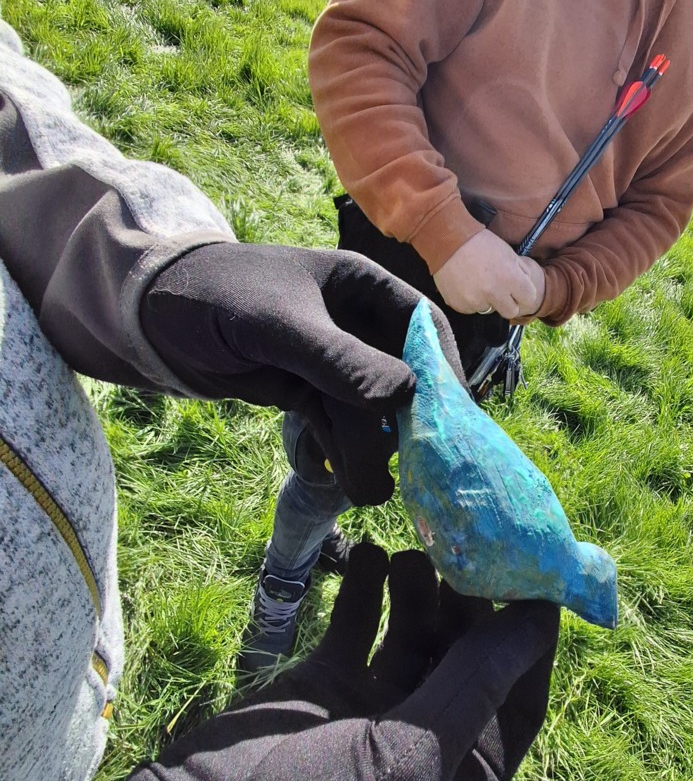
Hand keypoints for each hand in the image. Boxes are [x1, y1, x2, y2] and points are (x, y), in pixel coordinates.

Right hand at [91, 544, 559, 780]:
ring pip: (410, 635)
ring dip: (418, 591)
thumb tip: (541, 619)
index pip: (516, 694)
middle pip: (465, 656)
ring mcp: (368, 711)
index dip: (528, 638)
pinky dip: (363, 589)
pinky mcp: (318, 685)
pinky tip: (368, 552)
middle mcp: (424, 743)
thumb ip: (475, 683)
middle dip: (467, 603)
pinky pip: (353, 627)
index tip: (532, 571)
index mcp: (464, 778)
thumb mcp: (417, 761)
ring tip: (409, 554)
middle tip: (460, 547)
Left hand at [140, 242, 464, 504]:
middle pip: (399, 377)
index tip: (453, 418)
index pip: (422, 328)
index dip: (443, 372)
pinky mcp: (306, 392)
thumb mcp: (280, 325)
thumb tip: (403, 397)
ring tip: (369, 492)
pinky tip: (344, 480)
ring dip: (369, 451)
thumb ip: (339, 361)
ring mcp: (331, 361)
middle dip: (404, 426)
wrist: (153, 315)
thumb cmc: (219, 295)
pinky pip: (336, 425)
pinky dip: (342, 451)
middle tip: (412, 472)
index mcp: (362, 287)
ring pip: (366, 411)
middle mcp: (355, 324)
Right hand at [434, 231, 544, 318]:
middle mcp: (494, 293)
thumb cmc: (480, 243)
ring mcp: (475, 301)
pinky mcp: (460, 305)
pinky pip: (470, 309)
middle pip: (511, 312)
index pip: (529, 300)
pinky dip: (469, 300)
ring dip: (486, 301)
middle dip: (507, 303)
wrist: (448, 242)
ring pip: (489, 310)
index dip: (523, 294)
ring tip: (477, 283)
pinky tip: (465, 285)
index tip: (517, 291)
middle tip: (498, 290)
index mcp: (510, 279)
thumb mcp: (508, 253)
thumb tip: (527, 285)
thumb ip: (520, 272)